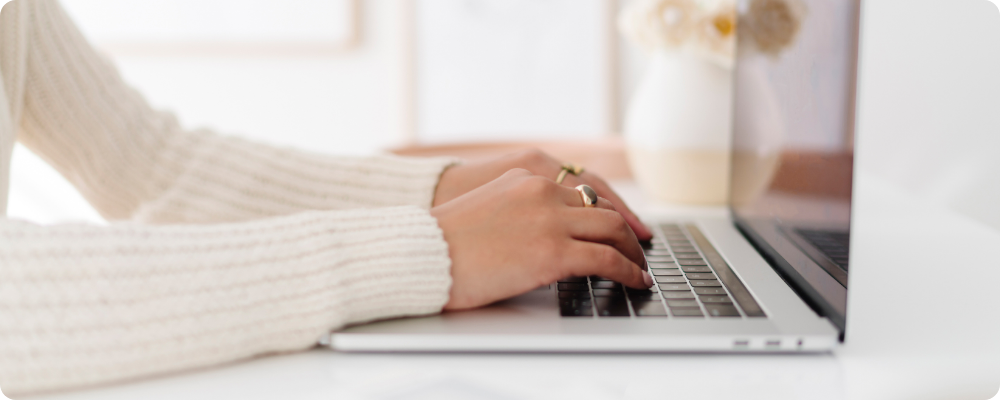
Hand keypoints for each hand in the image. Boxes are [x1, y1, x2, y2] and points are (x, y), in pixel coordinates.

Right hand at [432, 169, 651, 309]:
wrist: (422, 255)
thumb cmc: (444, 241)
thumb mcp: (488, 207)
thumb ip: (521, 209)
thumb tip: (545, 232)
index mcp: (526, 176)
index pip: (584, 188)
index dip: (611, 208)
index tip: (624, 223)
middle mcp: (543, 191)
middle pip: (604, 206)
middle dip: (627, 230)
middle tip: (639, 247)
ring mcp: (550, 220)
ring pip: (613, 230)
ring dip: (632, 251)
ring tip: (639, 269)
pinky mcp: (554, 252)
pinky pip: (607, 260)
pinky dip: (628, 272)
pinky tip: (634, 282)